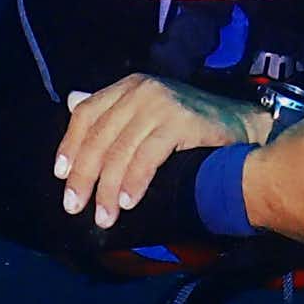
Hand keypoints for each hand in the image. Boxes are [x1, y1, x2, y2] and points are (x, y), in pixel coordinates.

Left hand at [56, 75, 265, 229]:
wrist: (243, 124)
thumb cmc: (191, 125)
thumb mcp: (146, 113)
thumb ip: (110, 112)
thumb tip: (70, 102)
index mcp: (128, 86)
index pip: (86, 113)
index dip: (70, 146)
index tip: (61, 177)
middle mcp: (141, 90)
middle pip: (100, 136)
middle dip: (84, 176)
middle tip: (75, 208)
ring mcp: (161, 103)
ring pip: (120, 151)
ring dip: (108, 189)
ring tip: (104, 216)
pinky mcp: (180, 120)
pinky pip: (147, 156)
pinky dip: (135, 181)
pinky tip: (129, 202)